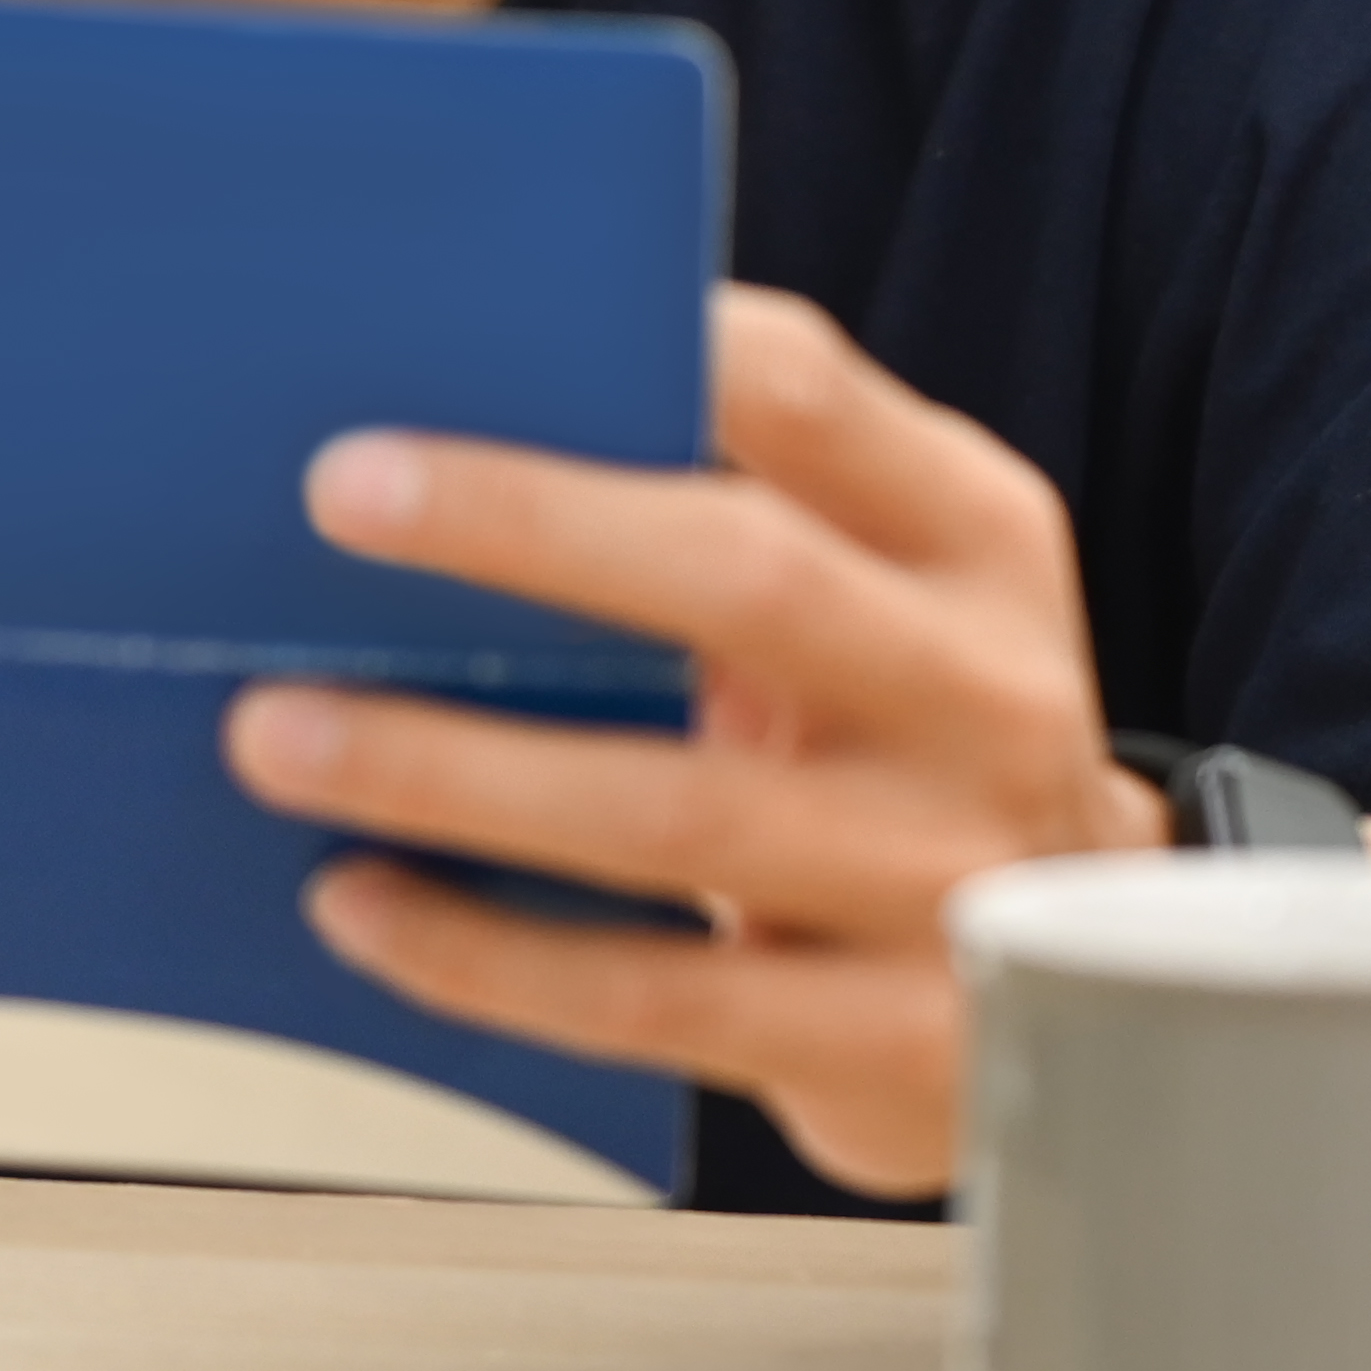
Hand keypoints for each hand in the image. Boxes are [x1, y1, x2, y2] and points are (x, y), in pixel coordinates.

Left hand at [212, 284, 1163, 1197]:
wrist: (1091, 980)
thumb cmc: (908, 736)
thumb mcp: (881, 589)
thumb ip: (729, 504)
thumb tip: (432, 443)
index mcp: (972, 538)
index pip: (813, 399)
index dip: (655, 357)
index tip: (478, 328)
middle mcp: (982, 692)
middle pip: (746, 582)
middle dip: (530, 530)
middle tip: (339, 495)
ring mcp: (952, 877)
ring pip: (675, 814)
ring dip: (456, 770)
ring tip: (279, 735)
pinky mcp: (891, 1042)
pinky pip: (652, 999)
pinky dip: (484, 954)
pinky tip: (358, 903)